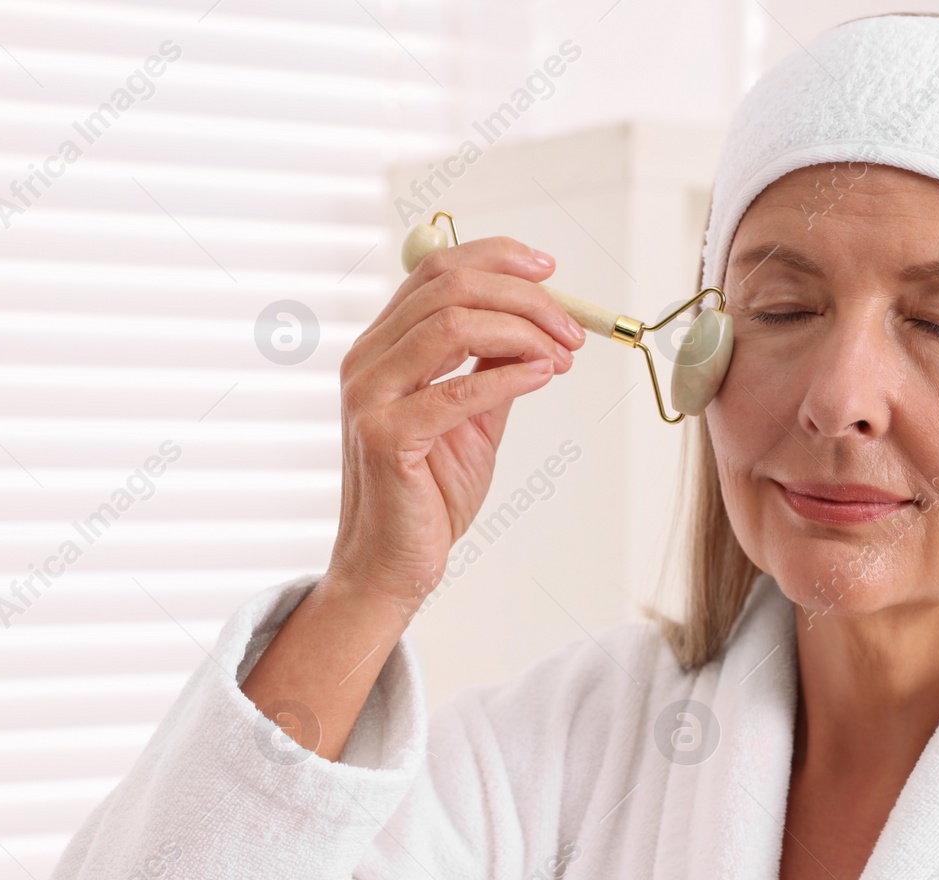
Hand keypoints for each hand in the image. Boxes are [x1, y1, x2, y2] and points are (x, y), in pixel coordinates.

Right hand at [326, 235, 585, 617]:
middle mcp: (367, 360)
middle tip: (571, 328)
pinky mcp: (383, 436)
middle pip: (449, 287)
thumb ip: (492, 368)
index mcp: (382, 346)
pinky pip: (455, 389)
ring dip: (522, 331)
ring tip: (562, 355)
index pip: (436, 270)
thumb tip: (535, 326)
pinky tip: (542, 378)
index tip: (550, 271)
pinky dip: (508, 376)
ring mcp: (369, 396)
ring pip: (451, 324)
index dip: (497, 257)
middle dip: (524, 298)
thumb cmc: (427, 494)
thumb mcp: (471, 417)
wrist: (392, 563)